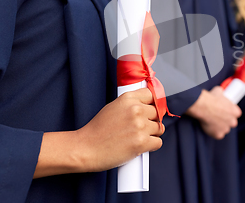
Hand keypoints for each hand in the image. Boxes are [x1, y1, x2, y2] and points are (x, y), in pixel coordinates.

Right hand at [35, 88, 163, 177]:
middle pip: (157, 113)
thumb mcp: (113, 107)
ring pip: (160, 128)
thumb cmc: (97, 130)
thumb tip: (149, 105)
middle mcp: (136, 110)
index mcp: (128, 99)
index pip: (152, 95)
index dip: (152, 104)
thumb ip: (131, 103)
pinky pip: (158, 142)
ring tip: (137, 137)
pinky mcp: (142, 142)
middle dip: (151, 121)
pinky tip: (141, 146)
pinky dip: (152, 146)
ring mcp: (140, 126)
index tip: (150, 111)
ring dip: (152, 134)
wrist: (85, 148)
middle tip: (139, 128)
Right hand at [186, 86, 241, 139]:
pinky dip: (213, 132)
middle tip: (218, 116)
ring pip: (224, 129)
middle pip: (231, 122)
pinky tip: (209, 126)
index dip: (230, 113)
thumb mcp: (220, 91)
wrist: (203, 106)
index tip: (224, 111)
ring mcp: (226, 129)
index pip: (236, 114)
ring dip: (220, 127)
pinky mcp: (218, 135)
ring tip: (212, 121)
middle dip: (226, 120)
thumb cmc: (211, 98)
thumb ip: (223, 94)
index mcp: (236, 112)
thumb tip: (221, 92)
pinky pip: (217, 134)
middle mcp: (233, 122)